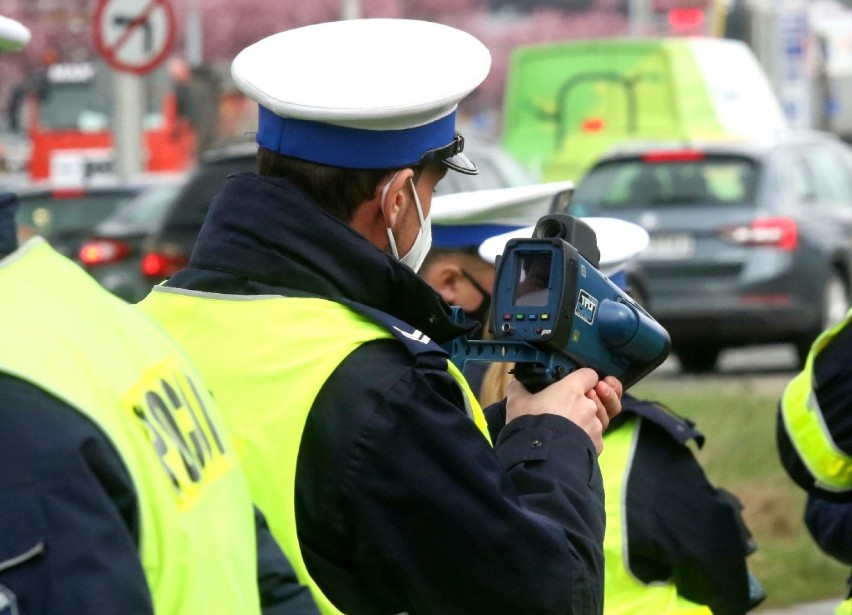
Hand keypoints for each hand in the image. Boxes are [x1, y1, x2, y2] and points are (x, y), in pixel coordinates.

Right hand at [505, 369, 622, 453]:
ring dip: (587, 422)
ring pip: (597, 419)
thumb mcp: (516, 403)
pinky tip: (573, 445)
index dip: (583, 380)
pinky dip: (587, 440)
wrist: (541, 458)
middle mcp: (589, 405)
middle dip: (584, 404)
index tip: (573, 387)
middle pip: (594, 399)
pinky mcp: (598, 445)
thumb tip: (518, 384)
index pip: (590, 375)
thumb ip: (519, 389)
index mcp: (572, 389)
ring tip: (570, 430)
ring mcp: (595, 426)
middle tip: (566, 412)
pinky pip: (595, 439)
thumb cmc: (530, 424)